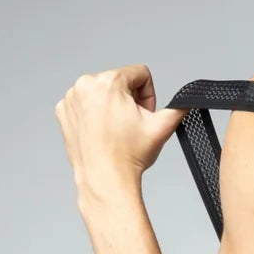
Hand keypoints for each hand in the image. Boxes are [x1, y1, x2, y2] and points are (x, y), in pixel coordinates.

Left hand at [55, 64, 187, 201]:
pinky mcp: (63, 111)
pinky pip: (84, 102)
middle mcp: (86, 84)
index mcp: (109, 81)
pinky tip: (100, 132)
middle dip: (128, 100)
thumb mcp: (161, 128)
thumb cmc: (128, 156)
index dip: (148, 95)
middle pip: (119, 81)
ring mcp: (72, 98)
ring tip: (114, 130)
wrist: (104, 179)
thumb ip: (180, 108)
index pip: (140, 74)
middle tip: (129, 125)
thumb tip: (189, 101)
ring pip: (101, 91)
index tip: (142, 115)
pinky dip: (93, 114)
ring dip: (111, 105)